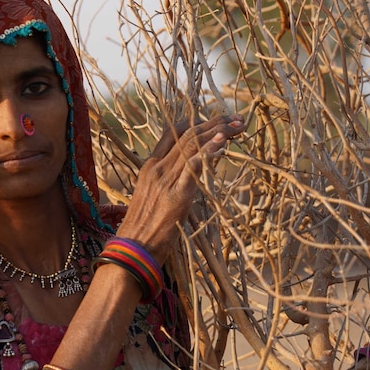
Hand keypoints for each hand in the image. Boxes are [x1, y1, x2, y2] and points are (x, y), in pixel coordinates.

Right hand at [117, 114, 244, 262]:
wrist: (132, 249)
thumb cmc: (143, 229)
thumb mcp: (152, 197)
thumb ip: (168, 182)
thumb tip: (189, 175)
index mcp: (150, 166)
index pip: (173, 132)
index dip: (197, 122)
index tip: (218, 121)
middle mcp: (157, 168)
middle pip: (187, 134)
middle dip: (214, 123)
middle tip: (237, 120)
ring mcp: (165, 180)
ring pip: (192, 145)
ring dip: (218, 132)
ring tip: (237, 126)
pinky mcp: (176, 196)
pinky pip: (192, 167)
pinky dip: (208, 152)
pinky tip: (222, 144)